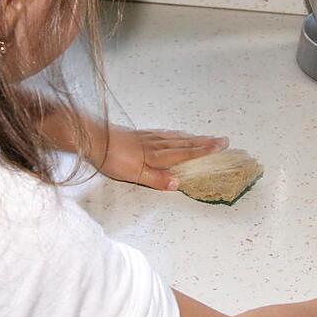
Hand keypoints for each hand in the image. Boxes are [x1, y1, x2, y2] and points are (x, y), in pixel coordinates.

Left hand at [96, 127, 226, 189]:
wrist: (94, 139)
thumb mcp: (134, 174)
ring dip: (191, 138)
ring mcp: (148, 137)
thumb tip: (179, 182)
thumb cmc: (113, 159)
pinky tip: (174, 134)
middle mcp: (156, 144)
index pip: (185, 153)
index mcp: (157, 156)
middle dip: (204, 142)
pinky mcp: (139, 134)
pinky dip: (174, 134)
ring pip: (175, 137)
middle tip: (222, 140)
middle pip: (184, 143)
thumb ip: (157, 179)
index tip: (221, 146)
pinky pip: (163, 133)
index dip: (203, 151)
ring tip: (204, 137)